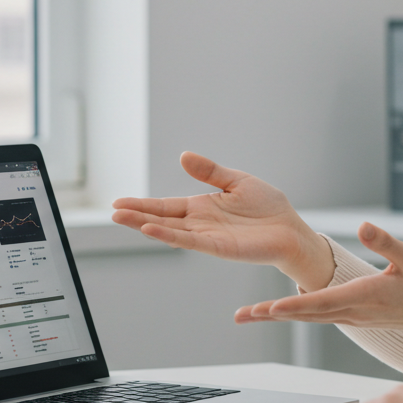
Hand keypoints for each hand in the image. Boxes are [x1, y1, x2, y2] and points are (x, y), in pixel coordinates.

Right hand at [111, 152, 334, 291]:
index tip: (117, 202)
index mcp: (202, 207)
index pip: (165, 205)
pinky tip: (151, 230)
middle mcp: (200, 223)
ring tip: (122, 219)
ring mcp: (207, 236)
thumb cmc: (268, 207)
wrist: (290, 229)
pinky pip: (190, 241)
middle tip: (112, 211)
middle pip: (161, 218)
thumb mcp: (236, 181)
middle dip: (136, 215)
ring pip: (170, 231)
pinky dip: (170, 235)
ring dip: (146, 225)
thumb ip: (210, 171)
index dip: (142, 204)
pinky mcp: (219, 247)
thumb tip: (183, 155)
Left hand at [235, 222, 402, 340]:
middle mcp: (353, 311)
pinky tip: (280, 311)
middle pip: (305, 315)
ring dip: (278, 316)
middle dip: (272, 314)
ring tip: (250, 314)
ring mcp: (352, 318)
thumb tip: (363, 225)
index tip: (270, 306)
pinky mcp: (354, 317)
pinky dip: (296, 314)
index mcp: (364, 296)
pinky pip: (318, 318)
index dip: (295, 304)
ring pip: (308, 318)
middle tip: (241, 315)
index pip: (322, 302)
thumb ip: (386, 242)